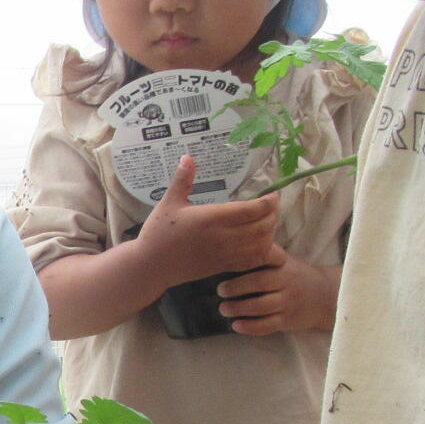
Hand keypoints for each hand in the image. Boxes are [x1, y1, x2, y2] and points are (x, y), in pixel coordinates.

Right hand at [133, 155, 280, 287]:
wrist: (151, 265)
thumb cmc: (158, 233)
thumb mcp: (169, 202)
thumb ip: (182, 180)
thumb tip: (188, 157)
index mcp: (210, 218)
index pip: (250, 210)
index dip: (268, 203)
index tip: (272, 195)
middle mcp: (222, 237)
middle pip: (262, 227)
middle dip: (273, 215)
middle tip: (272, 206)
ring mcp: (225, 254)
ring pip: (261, 244)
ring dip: (270, 232)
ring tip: (268, 221)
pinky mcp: (224, 266)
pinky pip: (252, 261)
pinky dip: (263, 251)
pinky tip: (263, 242)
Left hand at [217, 247, 339, 334]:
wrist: (325, 296)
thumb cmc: (294, 275)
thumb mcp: (284, 261)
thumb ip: (264, 256)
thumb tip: (230, 248)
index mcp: (283, 266)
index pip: (263, 262)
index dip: (245, 265)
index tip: (226, 267)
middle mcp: (286, 284)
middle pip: (260, 284)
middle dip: (237, 288)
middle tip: (220, 291)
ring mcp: (288, 304)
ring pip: (262, 307)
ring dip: (239, 309)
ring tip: (223, 309)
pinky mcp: (287, 321)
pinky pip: (267, 326)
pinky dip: (250, 327)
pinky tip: (236, 325)